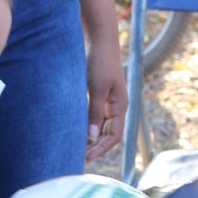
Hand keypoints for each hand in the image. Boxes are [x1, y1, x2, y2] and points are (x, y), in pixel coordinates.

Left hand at [84, 41, 127, 161]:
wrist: (100, 39)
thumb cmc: (100, 62)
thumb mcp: (97, 88)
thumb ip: (94, 112)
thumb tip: (92, 137)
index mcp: (120, 106)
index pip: (114, 136)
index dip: (102, 149)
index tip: (86, 157)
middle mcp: (116, 106)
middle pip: (109, 134)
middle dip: (96, 147)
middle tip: (79, 156)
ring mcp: (109, 100)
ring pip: (102, 126)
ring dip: (92, 138)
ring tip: (77, 146)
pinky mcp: (100, 94)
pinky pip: (96, 116)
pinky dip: (88, 125)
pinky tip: (77, 128)